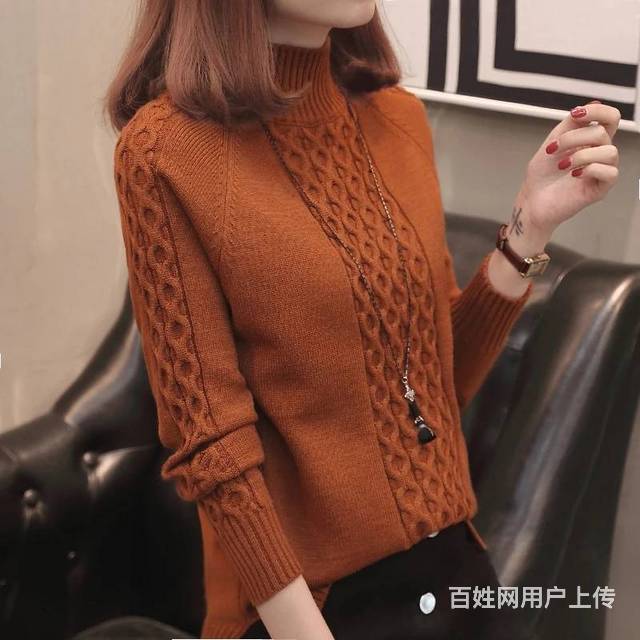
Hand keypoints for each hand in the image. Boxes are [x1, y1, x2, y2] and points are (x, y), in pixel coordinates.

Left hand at [515, 101, 620, 236]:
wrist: (531, 201)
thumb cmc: (541, 176)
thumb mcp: (552, 143)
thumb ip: (569, 125)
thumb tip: (592, 104)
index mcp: (590, 142)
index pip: (609, 118)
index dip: (597, 111)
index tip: (576, 114)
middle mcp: (599, 154)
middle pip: (603, 132)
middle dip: (573, 137)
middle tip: (553, 149)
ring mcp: (601, 171)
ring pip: (610, 151)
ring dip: (580, 155)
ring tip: (562, 165)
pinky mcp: (600, 189)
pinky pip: (610, 172)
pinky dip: (591, 169)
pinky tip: (574, 174)